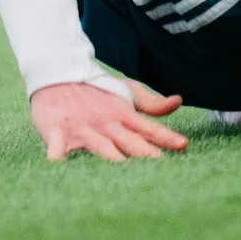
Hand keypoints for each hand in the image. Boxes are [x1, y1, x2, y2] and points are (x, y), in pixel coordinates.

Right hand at [30, 78, 187, 161]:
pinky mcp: (56, 129)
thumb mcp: (128, 92)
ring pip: (99, 145)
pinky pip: (56, 143)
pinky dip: (57, 152)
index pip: (149, 128)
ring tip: (121, 166)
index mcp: (124, 114)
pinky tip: (58, 161)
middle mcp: (106, 123)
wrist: (59, 73)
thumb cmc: (98, 88)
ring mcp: (82, 127)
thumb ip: (152, 104)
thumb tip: (179, 101)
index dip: (166, 136)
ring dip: (110, 155)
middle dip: (143, 152)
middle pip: (128, 140)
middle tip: (159, 163)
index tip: (184, 145)